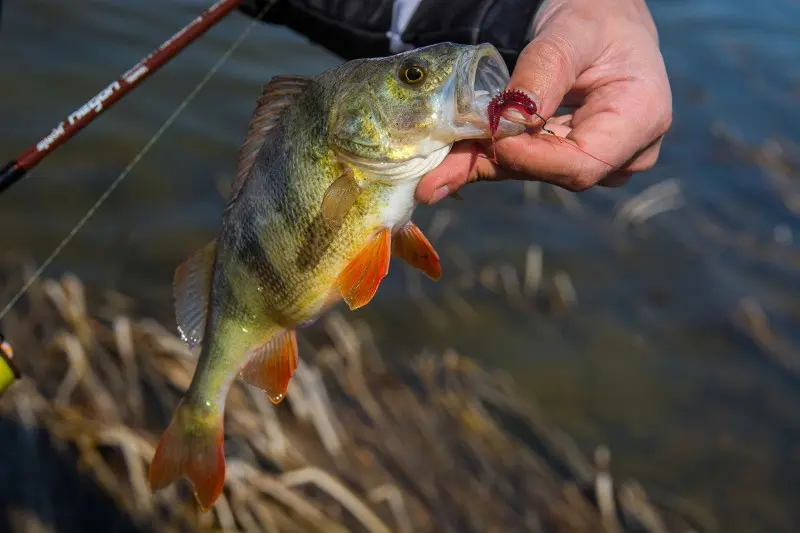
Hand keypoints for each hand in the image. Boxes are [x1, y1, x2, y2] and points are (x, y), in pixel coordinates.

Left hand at [416, 0, 672, 203]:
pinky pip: (524, 162)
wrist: (600, 20)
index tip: (490, 140)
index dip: (534, 160)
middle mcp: (626, 151)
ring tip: (433, 175)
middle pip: (553, 174)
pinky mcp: (567, 157)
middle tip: (436, 176)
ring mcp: (598, 159)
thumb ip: (541, 75)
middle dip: (493, 165)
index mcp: (642, 118)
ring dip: (481, 166)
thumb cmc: (596, 18)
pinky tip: (447, 167)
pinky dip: (485, 158)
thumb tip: (504, 122)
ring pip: (532, 172)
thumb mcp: (570, 34)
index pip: (585, 164)